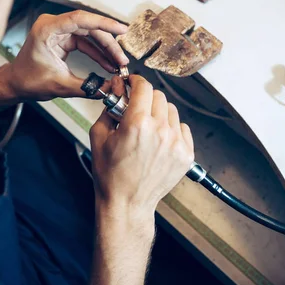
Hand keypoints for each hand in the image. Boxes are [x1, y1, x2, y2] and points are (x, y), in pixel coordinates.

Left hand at [7, 11, 128, 100]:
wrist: (15, 84)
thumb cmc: (27, 80)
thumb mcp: (59, 86)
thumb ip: (86, 87)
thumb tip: (107, 89)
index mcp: (47, 30)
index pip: (80, 19)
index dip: (103, 23)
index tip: (121, 29)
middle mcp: (53, 25)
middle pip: (89, 28)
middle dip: (108, 43)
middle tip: (122, 58)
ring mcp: (58, 30)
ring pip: (89, 35)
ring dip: (105, 49)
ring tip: (118, 63)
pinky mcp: (63, 38)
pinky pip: (85, 42)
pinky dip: (97, 53)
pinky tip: (108, 63)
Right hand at [90, 75, 194, 217]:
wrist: (127, 203)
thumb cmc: (111, 174)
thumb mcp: (98, 136)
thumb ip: (108, 108)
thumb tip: (117, 90)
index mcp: (137, 124)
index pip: (143, 86)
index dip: (136, 81)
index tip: (132, 83)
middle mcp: (160, 130)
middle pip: (158, 96)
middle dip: (145, 98)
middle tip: (135, 109)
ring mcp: (176, 143)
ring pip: (171, 110)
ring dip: (159, 113)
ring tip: (148, 128)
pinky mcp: (186, 154)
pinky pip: (182, 128)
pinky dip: (171, 128)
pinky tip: (159, 140)